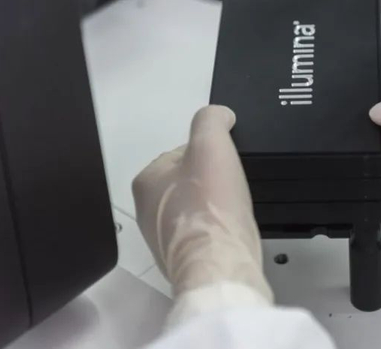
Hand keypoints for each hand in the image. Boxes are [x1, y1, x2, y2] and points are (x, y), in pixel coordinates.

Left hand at [132, 106, 271, 309]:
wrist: (219, 265)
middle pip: (188, 181)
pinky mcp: (183, 257)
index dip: (209, 152)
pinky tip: (230, 228)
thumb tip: (220, 115)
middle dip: (212, 180)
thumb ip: (212, 119)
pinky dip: (217, 228)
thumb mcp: (211, 144)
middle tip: (232, 184)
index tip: (226, 161)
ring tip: (234, 208)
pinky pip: (202, 232)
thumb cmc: (211, 206)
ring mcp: (163, 237)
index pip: (180, 152)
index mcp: (146, 181)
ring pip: (196, 208)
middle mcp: (147, 210)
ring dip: (216, 205)